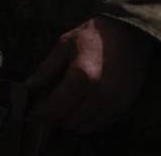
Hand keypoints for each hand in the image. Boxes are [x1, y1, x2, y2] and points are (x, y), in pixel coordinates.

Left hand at [26, 16, 151, 134]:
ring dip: (70, 122)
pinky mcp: (123, 107)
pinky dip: (86, 122)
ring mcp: (113, 103)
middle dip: (54, 119)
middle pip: (68, 121)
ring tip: (62, 110)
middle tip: (46, 111)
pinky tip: (80, 109)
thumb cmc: (94, 36)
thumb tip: (30, 86)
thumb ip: (46, 68)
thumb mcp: (65, 45)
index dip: (40, 116)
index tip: (31, 118)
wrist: (130, 34)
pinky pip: (100, 124)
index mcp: (81, 76)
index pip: (55, 108)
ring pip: (84, 127)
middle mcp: (98, 95)